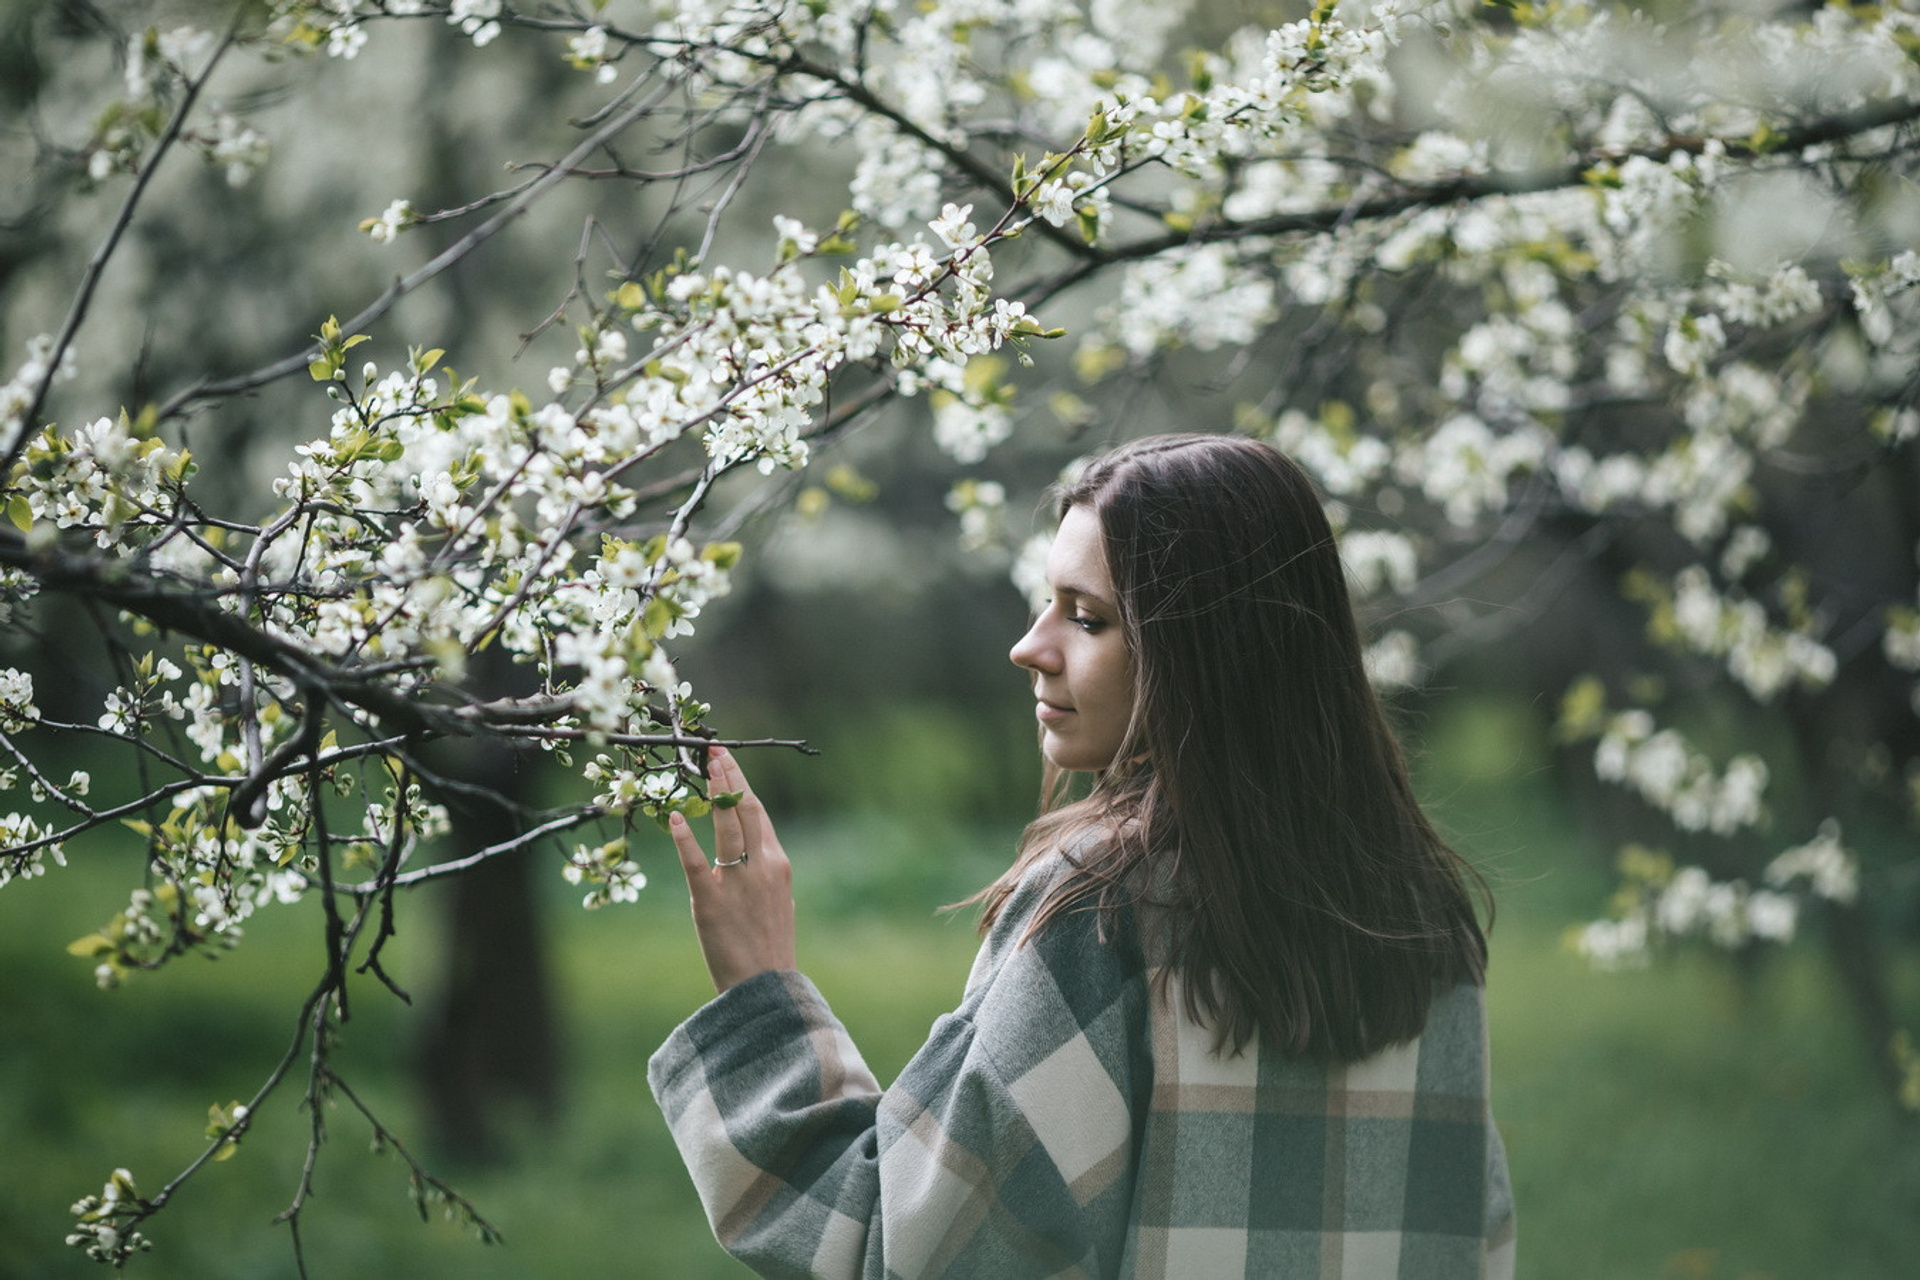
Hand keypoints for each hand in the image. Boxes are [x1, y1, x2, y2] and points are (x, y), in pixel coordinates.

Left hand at [668, 746, 796, 993]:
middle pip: (744, 810)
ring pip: (725, 826)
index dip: (742, 785)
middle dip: (729, 777)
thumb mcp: (781, 906)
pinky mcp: (711, 901)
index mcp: (778, 865)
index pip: (759, 814)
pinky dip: (684, 838)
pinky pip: (696, 862)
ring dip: (713, 794)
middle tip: (714, 752)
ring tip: (703, 769)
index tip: (729, 763)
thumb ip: (770, 880)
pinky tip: (673, 818)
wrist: (765, 987)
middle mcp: (761, 866)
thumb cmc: (772, 950)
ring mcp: (737, 882)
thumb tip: (764, 863)